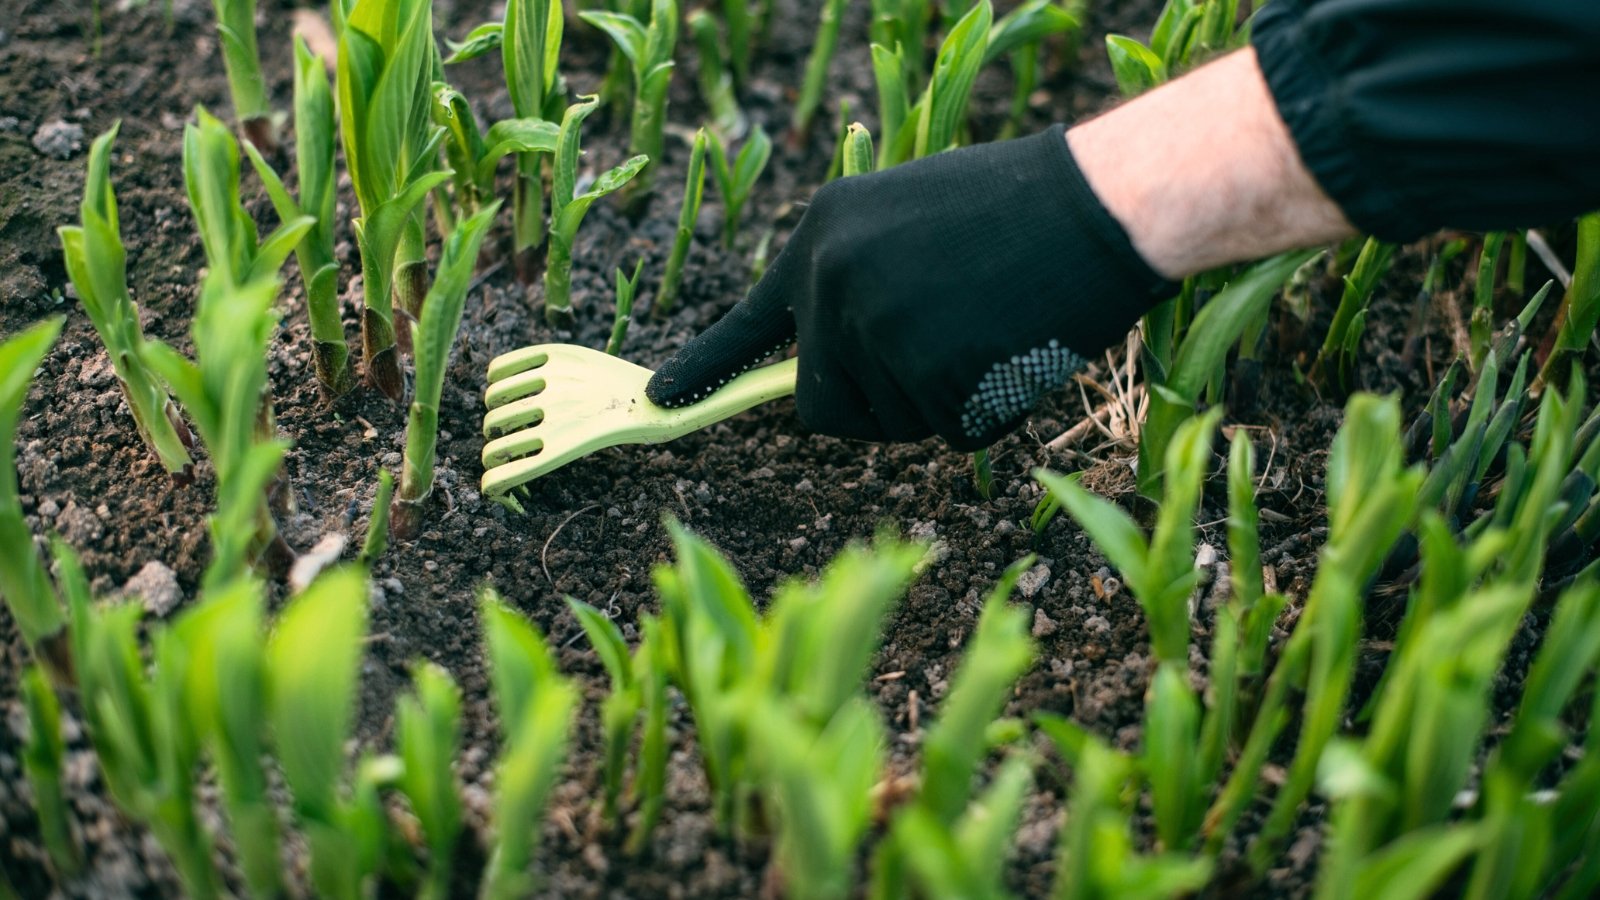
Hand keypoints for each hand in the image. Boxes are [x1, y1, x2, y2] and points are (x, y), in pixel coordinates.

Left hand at [646, 125, 1172, 450]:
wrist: (1097, 203)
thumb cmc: (1016, 211)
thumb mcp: (905, 221)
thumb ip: (855, 284)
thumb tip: (829, 359)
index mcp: (821, 235)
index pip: (750, 322)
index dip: (706, 368)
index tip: (662, 400)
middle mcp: (830, 280)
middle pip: (824, 403)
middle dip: (874, 404)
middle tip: (939, 356)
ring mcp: (874, 327)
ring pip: (889, 423)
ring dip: (936, 403)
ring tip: (985, 332)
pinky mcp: (926, 371)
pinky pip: (946, 433)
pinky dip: (983, 412)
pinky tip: (1010, 351)